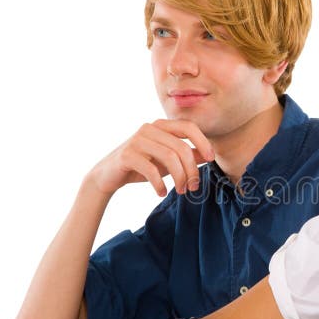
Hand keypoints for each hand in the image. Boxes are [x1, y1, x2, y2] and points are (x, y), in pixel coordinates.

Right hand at [87, 119, 214, 196]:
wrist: (108, 175)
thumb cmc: (142, 166)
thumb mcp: (168, 161)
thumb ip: (187, 155)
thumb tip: (208, 155)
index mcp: (161, 125)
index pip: (189, 126)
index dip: (203, 142)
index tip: (211, 159)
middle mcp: (150, 128)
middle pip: (181, 147)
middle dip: (191, 170)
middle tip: (193, 187)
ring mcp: (137, 139)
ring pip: (169, 157)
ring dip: (179, 178)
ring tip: (180, 191)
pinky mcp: (127, 154)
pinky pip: (151, 169)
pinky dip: (160, 184)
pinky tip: (161, 192)